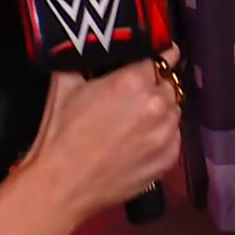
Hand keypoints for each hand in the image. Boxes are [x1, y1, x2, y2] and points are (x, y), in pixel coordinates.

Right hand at [17, 46, 183, 223]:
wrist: (62, 187)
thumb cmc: (60, 135)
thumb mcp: (65, 85)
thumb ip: (84, 60)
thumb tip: (91, 46)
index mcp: (133, 81)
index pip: (161, 57)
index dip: (157, 56)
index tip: (156, 57)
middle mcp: (157, 104)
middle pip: (169, 85)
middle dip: (156, 86)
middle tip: (137, 95)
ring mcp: (166, 133)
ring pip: (174, 111)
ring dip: (161, 111)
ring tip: (138, 121)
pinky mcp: (169, 159)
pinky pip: (174, 137)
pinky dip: (162, 135)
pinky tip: (141, 141)